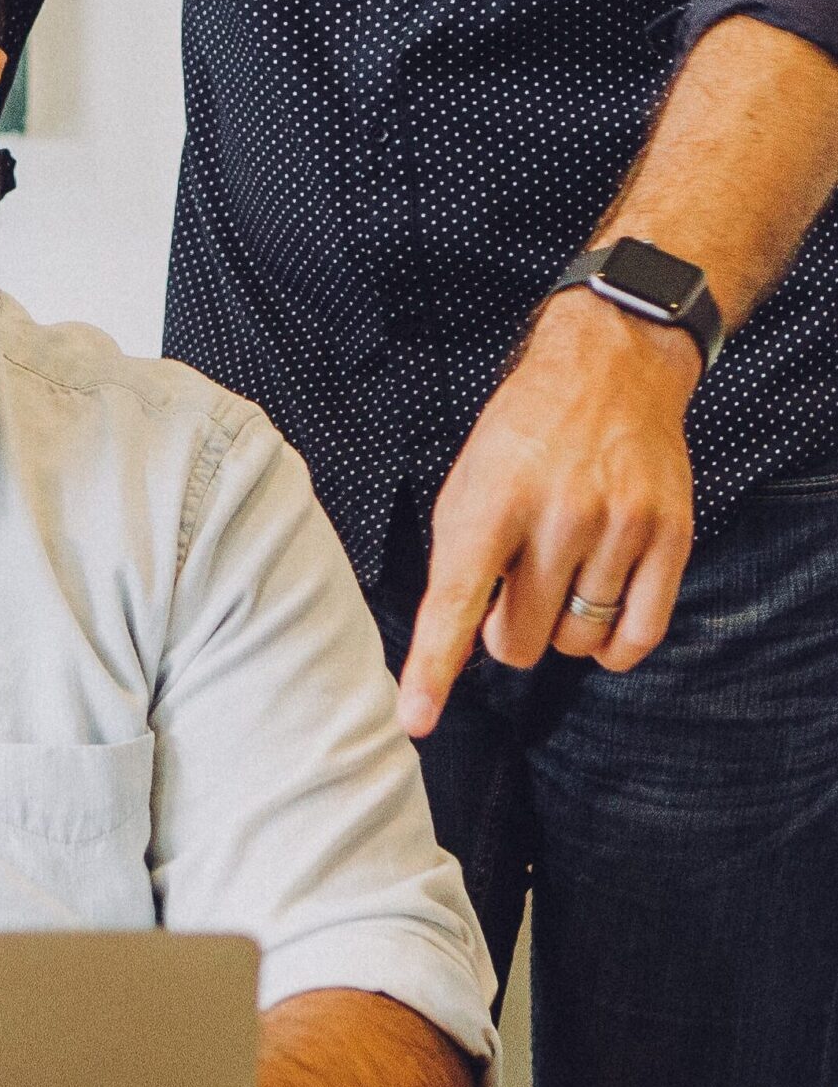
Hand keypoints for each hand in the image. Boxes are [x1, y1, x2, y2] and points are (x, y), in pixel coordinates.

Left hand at [396, 291, 697, 738]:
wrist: (609, 368)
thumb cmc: (525, 435)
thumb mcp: (468, 483)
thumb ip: (461, 561)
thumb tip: (454, 645)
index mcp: (491, 500)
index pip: (454, 602)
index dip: (433, 668)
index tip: (416, 719)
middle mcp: (557, 515)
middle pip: (520, 641)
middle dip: (508, 633)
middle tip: (515, 588)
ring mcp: (619, 526)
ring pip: (577, 641)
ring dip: (562, 627)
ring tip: (562, 574)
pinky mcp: (669, 535)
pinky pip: (639, 635)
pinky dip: (614, 644)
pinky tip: (601, 609)